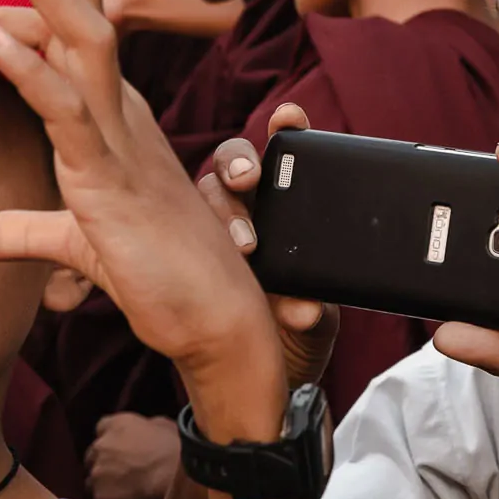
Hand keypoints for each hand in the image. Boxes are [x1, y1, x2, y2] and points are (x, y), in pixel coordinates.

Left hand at [0, 0, 284, 438]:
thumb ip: (23, 232)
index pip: (70, 20)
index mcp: (111, 113)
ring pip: (80, 32)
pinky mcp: (110, 174)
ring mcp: (120, 134)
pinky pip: (67, 107)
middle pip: (77, 0)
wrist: (215, 322)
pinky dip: (27, 66)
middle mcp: (121, 107)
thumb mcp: (74, 246)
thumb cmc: (161, 280)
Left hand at [86, 412, 182, 498]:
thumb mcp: (164, 425)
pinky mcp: (99, 496)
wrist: (171, 478)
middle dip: (104, 463)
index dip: (112, 439)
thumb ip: (146, 425)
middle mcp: (100, 446)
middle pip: (93, 456)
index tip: (121, 448)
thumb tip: (147, 429)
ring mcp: (97, 472)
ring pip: (92, 481)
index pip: (102, 428)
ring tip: (123, 493)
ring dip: (104, 485)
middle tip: (122, 473)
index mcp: (115, 425)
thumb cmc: (174, 449)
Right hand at [201, 106, 339, 391]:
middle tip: (250, 180)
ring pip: (205, 200)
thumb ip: (314, 307)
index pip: (285, 158)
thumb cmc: (299, 335)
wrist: (268, 381)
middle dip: (239, 164)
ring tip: (246, 245)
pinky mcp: (190, 260)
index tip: (290, 117)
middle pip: (232, 168)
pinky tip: (212, 266)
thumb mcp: (318, 319)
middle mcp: (248, 215)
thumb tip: (305, 307)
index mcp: (289, 212)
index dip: (287, 130)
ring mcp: (214, 237)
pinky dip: (195, 250)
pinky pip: (180, 241)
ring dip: (223, 213)